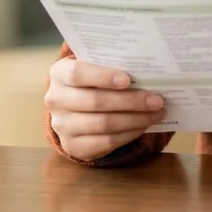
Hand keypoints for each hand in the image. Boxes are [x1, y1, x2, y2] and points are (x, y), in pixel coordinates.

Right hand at [46, 57, 165, 160]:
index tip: (129, 79)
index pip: (78, 74)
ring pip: (104, 124)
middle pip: (95, 102)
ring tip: (156, 113)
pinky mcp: (73, 146)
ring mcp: (62, 126)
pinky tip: (143, 126)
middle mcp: (55, 100)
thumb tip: (147, 72)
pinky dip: (129, 134)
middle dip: (131, 101)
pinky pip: (106, 142)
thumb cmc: (90, 81)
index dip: (103, 77)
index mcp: (59, 73)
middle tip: (157, 100)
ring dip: (135, 119)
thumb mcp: (93, 67)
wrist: (72, 107)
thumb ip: (112, 65)